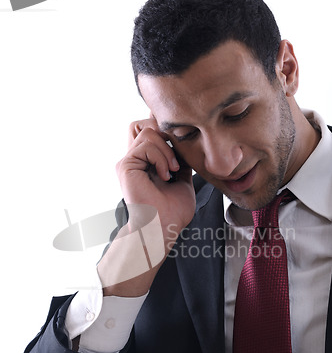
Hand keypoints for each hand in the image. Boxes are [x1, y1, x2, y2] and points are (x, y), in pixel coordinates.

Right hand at [98, 118, 195, 296]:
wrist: (163, 228)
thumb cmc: (173, 212)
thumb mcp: (183, 180)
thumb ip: (180, 162)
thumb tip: (185, 144)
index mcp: (146, 163)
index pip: (150, 131)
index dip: (165, 129)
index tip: (181, 140)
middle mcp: (135, 160)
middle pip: (145, 124)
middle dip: (166, 134)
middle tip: (176, 158)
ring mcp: (129, 162)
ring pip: (148, 131)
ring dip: (167, 149)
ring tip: (171, 170)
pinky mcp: (126, 165)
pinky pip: (146, 144)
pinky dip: (161, 157)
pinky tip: (165, 174)